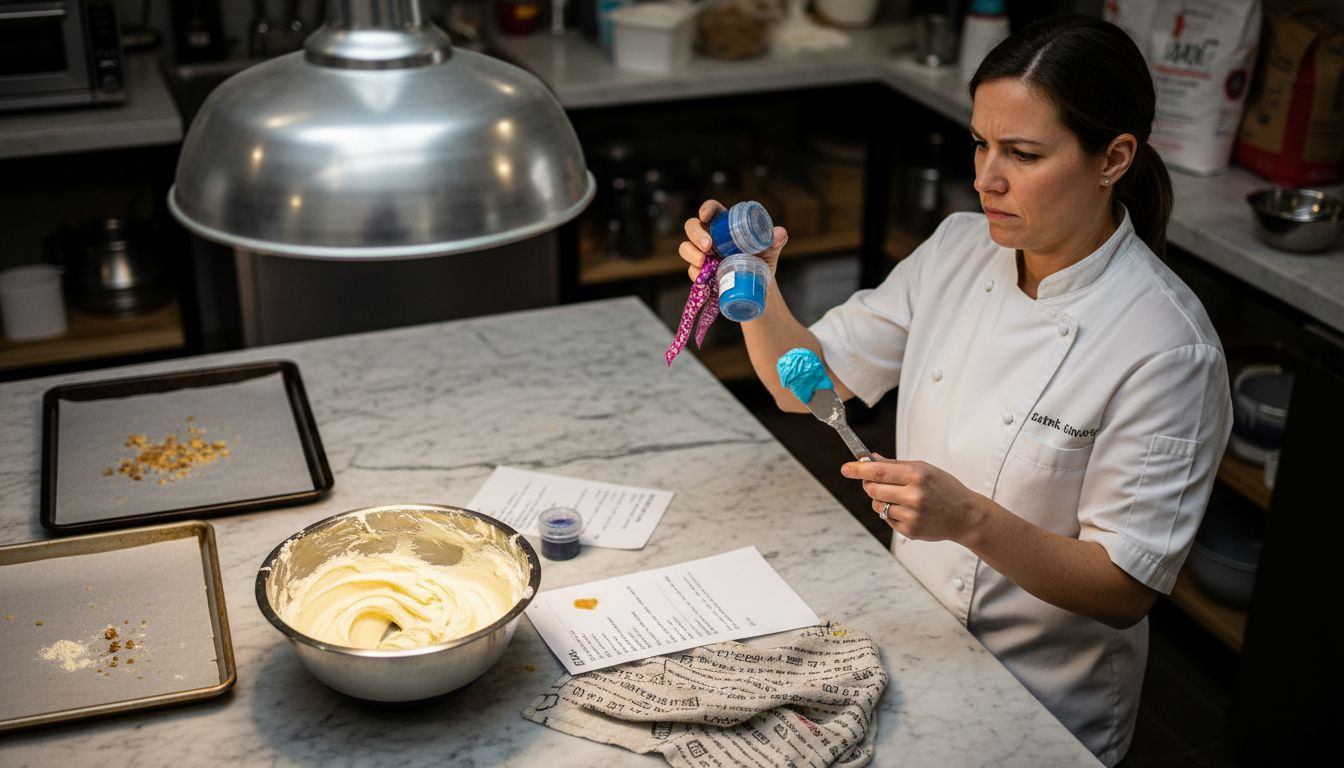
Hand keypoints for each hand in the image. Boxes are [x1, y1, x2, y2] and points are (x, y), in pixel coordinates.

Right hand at [679, 199, 788, 281]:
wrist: (759, 286)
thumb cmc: (763, 260)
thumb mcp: (770, 250)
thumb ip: (775, 240)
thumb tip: (780, 233)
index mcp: (725, 224)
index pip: (711, 209)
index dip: (706, 209)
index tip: (706, 216)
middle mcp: (711, 236)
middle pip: (692, 226)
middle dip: (695, 234)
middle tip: (707, 245)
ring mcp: (703, 254)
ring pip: (685, 247)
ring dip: (691, 253)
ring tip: (703, 261)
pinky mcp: (701, 271)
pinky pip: (691, 270)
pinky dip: (695, 273)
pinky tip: (704, 277)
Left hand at [841, 453, 986, 541]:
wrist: (965, 515)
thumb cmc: (945, 489)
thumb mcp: (924, 469)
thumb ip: (895, 465)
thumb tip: (870, 459)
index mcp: (917, 475)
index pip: (878, 471)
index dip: (858, 469)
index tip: (845, 468)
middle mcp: (914, 495)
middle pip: (873, 489)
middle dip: (869, 485)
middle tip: (876, 482)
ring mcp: (912, 515)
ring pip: (878, 506)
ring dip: (881, 500)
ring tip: (899, 497)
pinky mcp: (910, 530)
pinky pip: (887, 519)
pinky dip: (892, 514)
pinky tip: (908, 510)